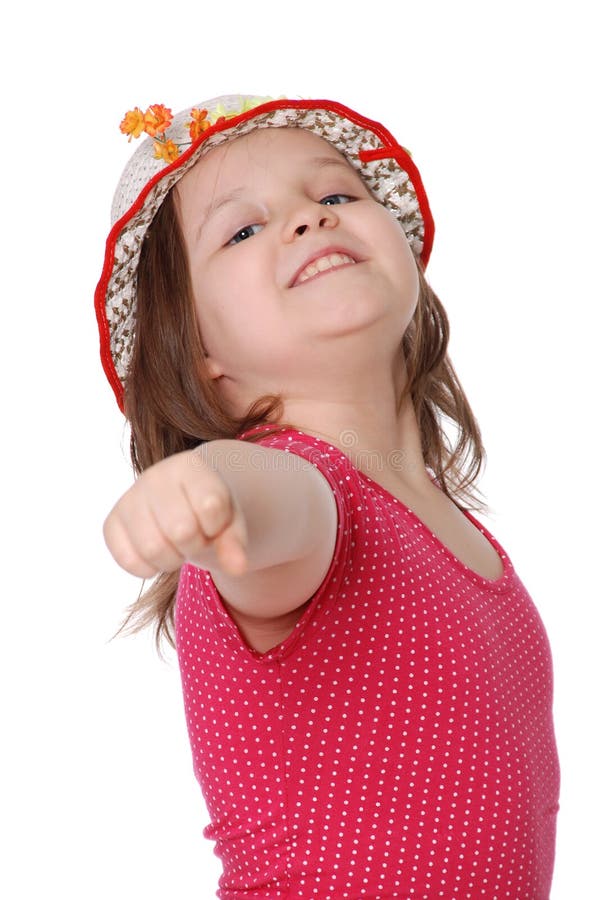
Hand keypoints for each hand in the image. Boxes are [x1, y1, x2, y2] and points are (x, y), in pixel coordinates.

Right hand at [103, 449, 248, 577]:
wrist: (181, 502)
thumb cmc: (209, 511)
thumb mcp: (230, 521)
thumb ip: (236, 542)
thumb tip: (238, 568)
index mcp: (189, 466)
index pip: (211, 506)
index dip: (217, 526)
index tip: (213, 520)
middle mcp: (155, 476)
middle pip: (181, 531)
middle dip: (195, 544)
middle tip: (195, 537)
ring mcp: (129, 498)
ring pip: (152, 549)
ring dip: (173, 559)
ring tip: (177, 545)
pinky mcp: (111, 523)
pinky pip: (129, 561)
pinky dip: (149, 568)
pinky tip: (158, 554)